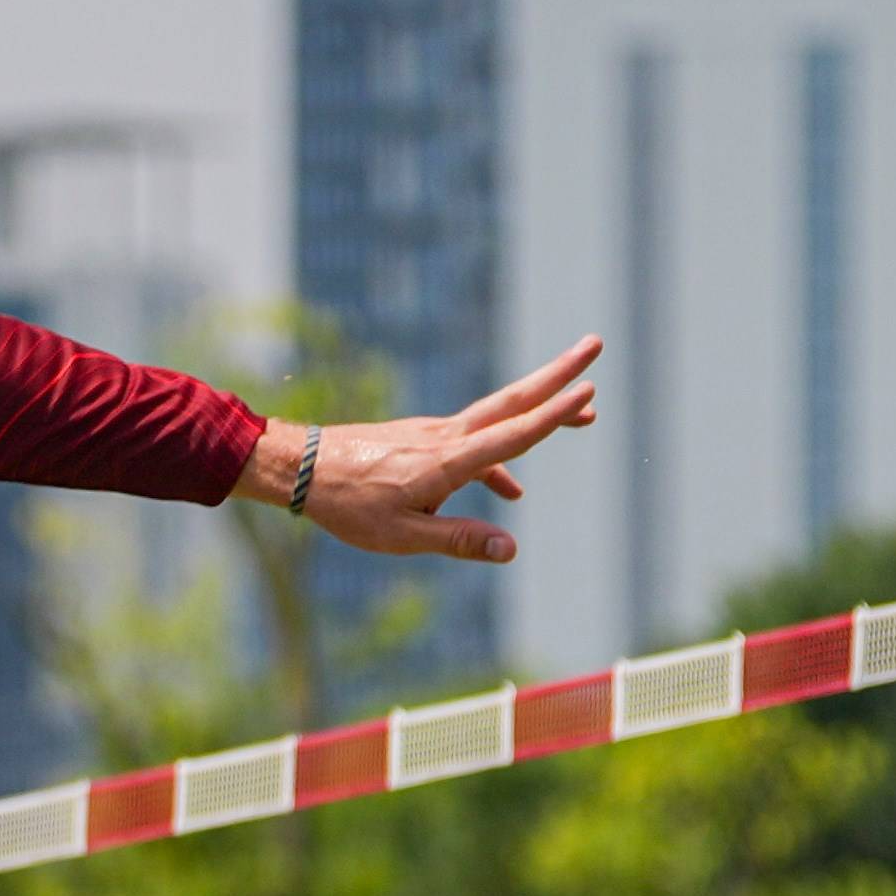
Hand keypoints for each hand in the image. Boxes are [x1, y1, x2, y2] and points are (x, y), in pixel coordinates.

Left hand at [244, 336, 601, 568]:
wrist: (300, 469)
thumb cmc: (349, 507)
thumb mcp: (403, 537)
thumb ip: (460, 541)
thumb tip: (512, 549)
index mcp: (448, 460)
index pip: (515, 435)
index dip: (556, 415)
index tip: (590, 390)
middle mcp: (446, 437)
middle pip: (514, 400)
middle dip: (558, 376)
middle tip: (595, 345)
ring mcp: (434, 433)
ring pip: (498, 416)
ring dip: (540, 410)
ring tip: (585, 413)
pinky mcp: (422, 438)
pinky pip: (474, 443)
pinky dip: (500, 457)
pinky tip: (512, 488)